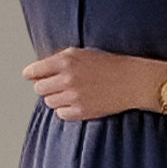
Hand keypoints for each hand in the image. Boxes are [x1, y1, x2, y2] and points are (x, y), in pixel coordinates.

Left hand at [24, 47, 165, 120]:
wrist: (134, 80)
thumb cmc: (109, 64)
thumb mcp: (80, 53)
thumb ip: (57, 60)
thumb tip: (35, 71)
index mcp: (65, 61)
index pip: (32, 71)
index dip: (32, 74)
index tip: (33, 76)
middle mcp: (67, 78)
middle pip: (39, 89)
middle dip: (46, 87)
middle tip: (58, 85)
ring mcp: (74, 96)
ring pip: (49, 102)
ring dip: (56, 98)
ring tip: (71, 93)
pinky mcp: (82, 111)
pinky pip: (61, 114)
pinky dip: (66, 110)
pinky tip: (77, 102)